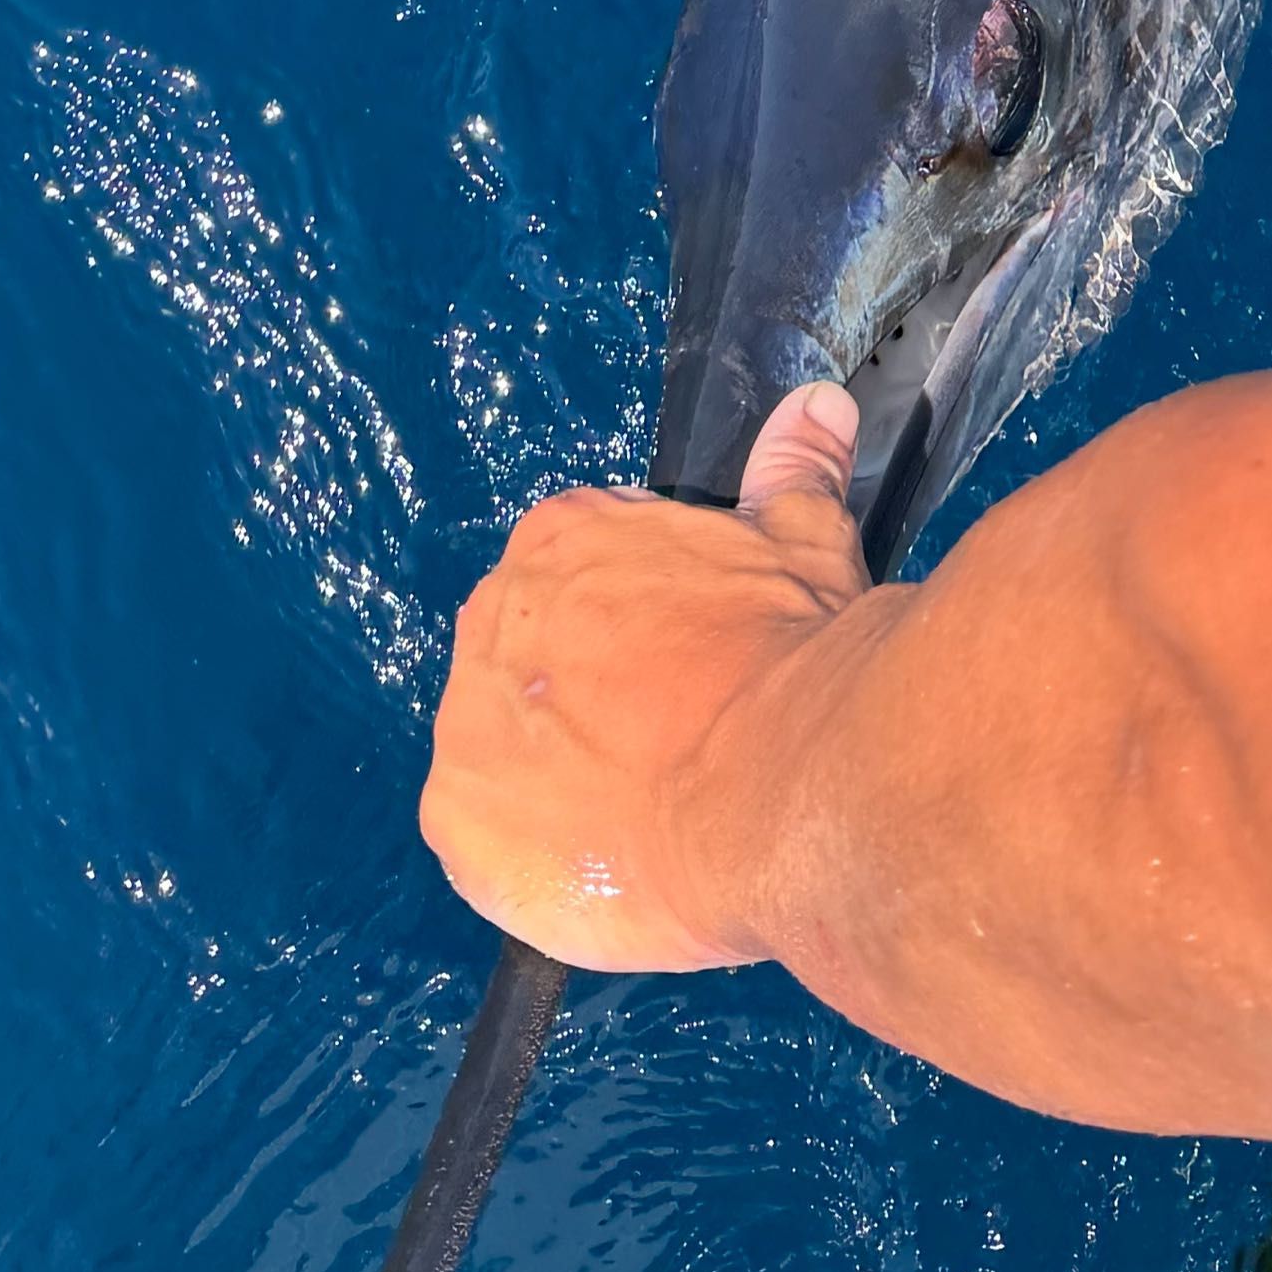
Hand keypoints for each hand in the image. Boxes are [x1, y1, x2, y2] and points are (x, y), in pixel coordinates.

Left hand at [419, 385, 881, 970]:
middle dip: (590, 703)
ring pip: (505, 754)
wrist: (782, 787)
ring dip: (560, 782)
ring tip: (647, 814)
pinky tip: (608, 864)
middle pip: (531, 665)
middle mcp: (494, 615)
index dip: (635, 636)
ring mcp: (465, 721)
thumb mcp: (803, 544)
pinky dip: (535, 861)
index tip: (682, 672)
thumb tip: (814, 407)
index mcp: (561, 538)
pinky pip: (483, 844)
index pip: (576, 577)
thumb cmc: (791, 658)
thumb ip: (792, 471)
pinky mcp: (457, 823)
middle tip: (670, 745)